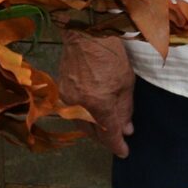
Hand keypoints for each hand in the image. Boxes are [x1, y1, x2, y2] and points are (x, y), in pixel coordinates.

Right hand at [60, 30, 136, 157]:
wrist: (84, 34)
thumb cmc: (110, 54)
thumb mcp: (126, 81)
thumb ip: (125, 108)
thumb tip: (127, 129)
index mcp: (98, 104)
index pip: (108, 134)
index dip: (117, 146)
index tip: (125, 152)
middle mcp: (79, 107)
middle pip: (93, 133)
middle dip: (107, 139)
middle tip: (119, 140)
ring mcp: (67, 100)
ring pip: (82, 124)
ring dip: (96, 130)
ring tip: (109, 129)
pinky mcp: (61, 93)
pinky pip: (75, 113)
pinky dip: (86, 118)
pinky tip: (95, 115)